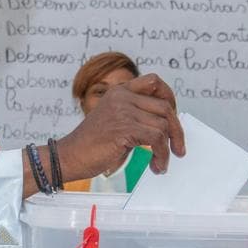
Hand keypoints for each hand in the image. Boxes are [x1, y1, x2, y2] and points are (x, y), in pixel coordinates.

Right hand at [56, 73, 185, 180]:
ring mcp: (123, 110)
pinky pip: (157, 139)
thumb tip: (167, 125)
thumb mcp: (116, 122)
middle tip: (178, 148)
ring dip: (167, 148)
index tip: (173, 119)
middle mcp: (122, 97)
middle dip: (176, 130)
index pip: (154, 82)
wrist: (69, 156)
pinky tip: (156, 165)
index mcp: (119, 92)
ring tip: (161, 163)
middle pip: (165, 106)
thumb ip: (137, 116)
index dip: (169, 97)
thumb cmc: (91, 145)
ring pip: (163, 124)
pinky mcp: (125, 127)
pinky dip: (161, 155)